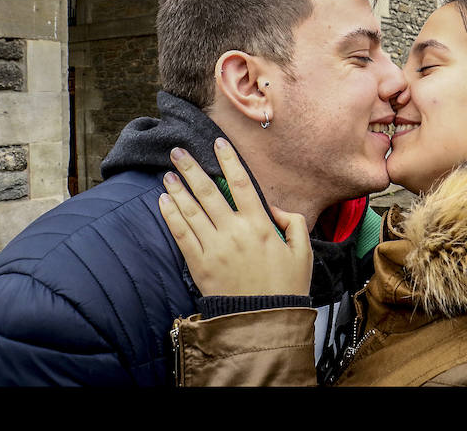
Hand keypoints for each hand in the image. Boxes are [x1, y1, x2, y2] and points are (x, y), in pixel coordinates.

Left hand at [159, 138, 311, 296]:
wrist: (264, 322)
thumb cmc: (287, 287)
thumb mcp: (303, 251)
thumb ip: (292, 222)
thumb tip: (273, 208)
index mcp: (260, 225)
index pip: (241, 183)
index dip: (228, 160)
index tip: (217, 143)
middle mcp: (235, 231)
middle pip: (209, 191)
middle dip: (191, 169)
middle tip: (177, 152)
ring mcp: (215, 248)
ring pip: (191, 210)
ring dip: (177, 189)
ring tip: (168, 173)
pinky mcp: (199, 265)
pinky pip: (181, 234)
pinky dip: (171, 216)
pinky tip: (163, 201)